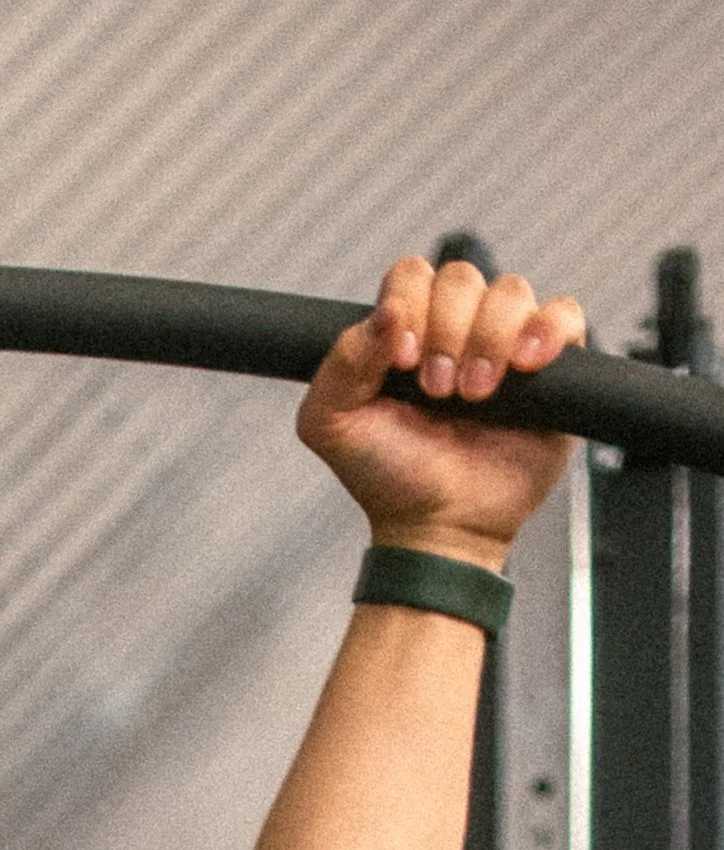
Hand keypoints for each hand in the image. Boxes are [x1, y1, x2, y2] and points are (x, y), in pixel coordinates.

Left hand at [299, 254, 587, 567]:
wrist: (438, 527)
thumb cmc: (388, 478)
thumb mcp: (332, 425)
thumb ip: (340, 363)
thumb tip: (386, 312)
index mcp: (407, 330)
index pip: (411, 275)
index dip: (409, 306)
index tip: (403, 363)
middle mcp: (457, 329)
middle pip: (461, 277)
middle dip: (446, 331)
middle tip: (438, 390)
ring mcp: (505, 344)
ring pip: (510, 291)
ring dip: (489, 339)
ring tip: (475, 396)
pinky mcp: (554, 366)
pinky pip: (564, 315)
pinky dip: (546, 330)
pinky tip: (525, 366)